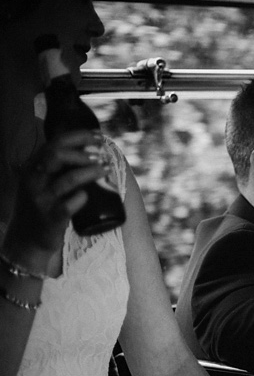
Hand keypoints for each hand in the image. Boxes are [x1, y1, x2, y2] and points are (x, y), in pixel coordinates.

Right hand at [5, 131, 106, 256]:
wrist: (26, 240)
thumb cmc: (41, 206)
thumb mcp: (41, 182)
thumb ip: (57, 166)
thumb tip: (90, 148)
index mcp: (32, 168)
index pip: (54, 143)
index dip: (78, 136)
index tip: (98, 135)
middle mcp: (33, 180)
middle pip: (56, 155)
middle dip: (83, 153)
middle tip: (101, 156)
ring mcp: (41, 200)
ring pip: (67, 180)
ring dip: (91, 172)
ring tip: (106, 170)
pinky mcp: (50, 218)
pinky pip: (69, 205)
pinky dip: (82, 198)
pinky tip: (87, 196)